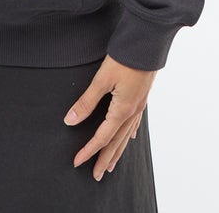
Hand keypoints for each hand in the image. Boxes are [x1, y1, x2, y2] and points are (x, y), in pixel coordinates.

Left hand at [63, 53, 156, 180]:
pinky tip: (128, 138)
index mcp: (122, 110)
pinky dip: (129, 134)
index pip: (102, 137)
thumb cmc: (125, 58)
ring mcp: (139, 105)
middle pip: (116, 142)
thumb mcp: (102, 79)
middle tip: (97, 175)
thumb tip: (70, 120)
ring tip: (111, 164)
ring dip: (117, 151)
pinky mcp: (142, 97)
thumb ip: (86, 101)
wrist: (148, 42)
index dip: (89, 151)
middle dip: (105, 159)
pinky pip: (134, 123)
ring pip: (126, 135)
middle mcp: (132, 111)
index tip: (77, 162)